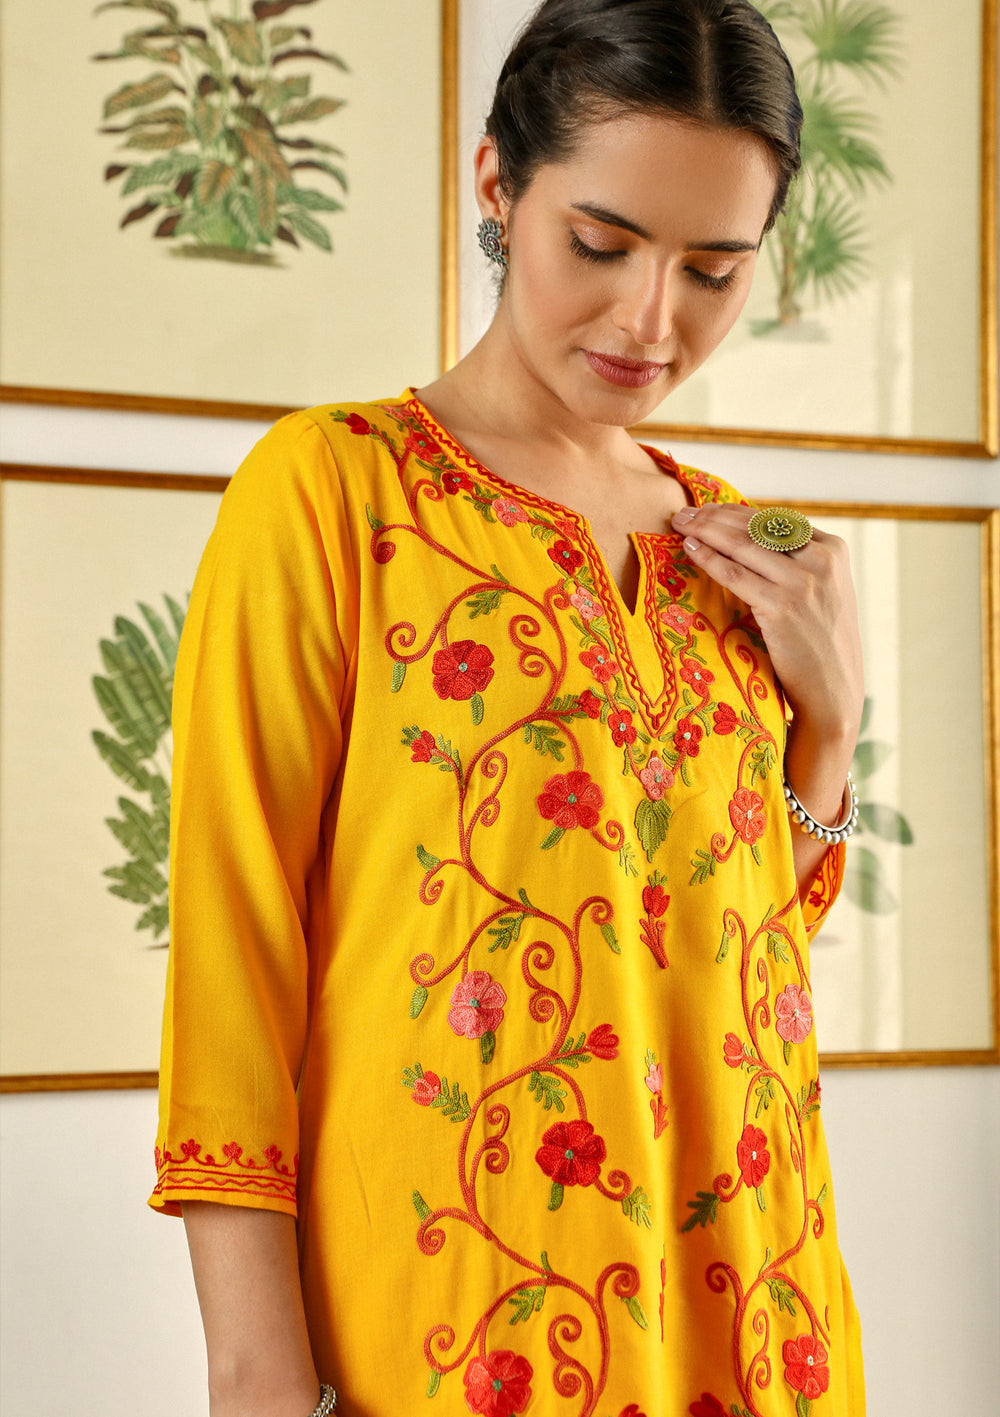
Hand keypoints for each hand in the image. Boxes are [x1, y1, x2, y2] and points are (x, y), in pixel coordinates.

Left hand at [670, 503, 862, 744]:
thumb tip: (749, 537)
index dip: (737, 511)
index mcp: (834, 550)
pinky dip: (709, 558)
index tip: (709, 509)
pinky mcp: (781, 607)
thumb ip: (797, 563)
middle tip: (686, 512)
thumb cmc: (820, 642)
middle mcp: (821, 561)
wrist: (834, 690)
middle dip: (716, 515)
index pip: (776, 519)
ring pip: (742, 544)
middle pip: (757, 526)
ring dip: (705, 529)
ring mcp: (802, 583)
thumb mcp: (822, 592)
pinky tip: (691, 549)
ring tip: (680, 523)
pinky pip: (734, 574)